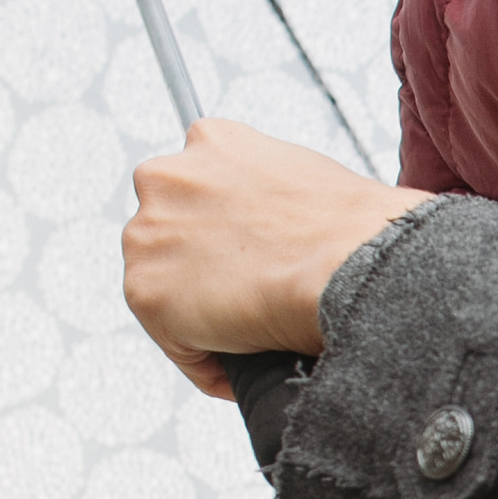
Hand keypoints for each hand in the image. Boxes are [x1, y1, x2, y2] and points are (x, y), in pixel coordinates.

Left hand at [122, 116, 433, 396]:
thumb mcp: (306, 177)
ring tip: (254, 331)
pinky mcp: (146, 291)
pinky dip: (208, 358)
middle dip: (205, 268)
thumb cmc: (352, 228)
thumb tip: (274, 231)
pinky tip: (248, 356)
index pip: (196, 191)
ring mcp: (148, 234)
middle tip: (252, 296)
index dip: (224, 233)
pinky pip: (176, 342)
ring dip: (204, 314)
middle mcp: (166, 177)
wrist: (351, 263)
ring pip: (167, 289)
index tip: (247, 259)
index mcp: (212, 140)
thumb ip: (267, 193)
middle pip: (170, 237)